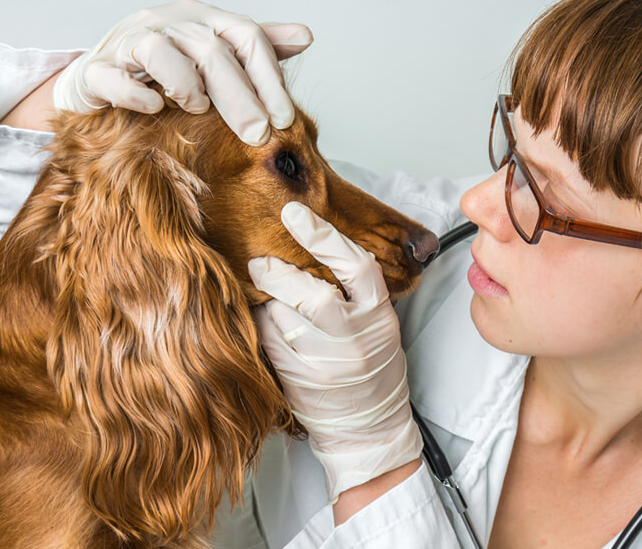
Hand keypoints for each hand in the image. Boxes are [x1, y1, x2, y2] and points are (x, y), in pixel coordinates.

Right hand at [53, 0, 312, 144]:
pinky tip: (154, 108)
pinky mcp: (95, 70)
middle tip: (259, 134)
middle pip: (210, 50)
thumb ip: (256, 48)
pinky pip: (111, 76)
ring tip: (199, 109)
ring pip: (159, 51)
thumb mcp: (215, 54)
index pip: (246, 36)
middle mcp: (167, 23)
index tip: (285, 119)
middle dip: (240, 96)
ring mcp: (127, 43)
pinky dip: (134, 92)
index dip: (269, 78)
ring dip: (186, 83)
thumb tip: (305, 36)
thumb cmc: (165, 67)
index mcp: (201, 18)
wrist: (98, 75)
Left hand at [248, 202, 422, 501]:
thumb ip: (355, 290)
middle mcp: (353, 338)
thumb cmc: (375, 367)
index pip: (356, 266)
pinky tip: (263, 320)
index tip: (296, 213)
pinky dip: (261, 324)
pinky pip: (269, 340)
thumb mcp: (380, 324)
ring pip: (283, 318)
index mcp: (378, 315)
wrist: (369, 427)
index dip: (325, 236)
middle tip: (260, 263)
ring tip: (264, 295)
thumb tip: (317, 245)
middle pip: (313, 296)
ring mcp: (324, 362)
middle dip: (280, 274)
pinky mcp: (297, 379)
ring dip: (267, 300)